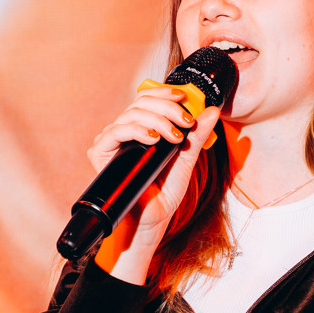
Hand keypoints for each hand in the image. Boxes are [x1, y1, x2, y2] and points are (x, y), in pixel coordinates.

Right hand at [88, 88, 222, 278]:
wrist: (152, 219)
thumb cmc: (164, 192)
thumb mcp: (186, 159)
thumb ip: (197, 135)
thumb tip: (213, 111)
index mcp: (142, 128)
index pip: (147, 99)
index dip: (164, 92)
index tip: (184, 98)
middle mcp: (125, 131)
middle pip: (140, 102)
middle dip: (167, 107)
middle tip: (186, 122)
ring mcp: (112, 141)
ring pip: (131, 114)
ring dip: (157, 119)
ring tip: (174, 136)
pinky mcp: (100, 153)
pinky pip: (115, 131)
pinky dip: (136, 130)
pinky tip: (152, 138)